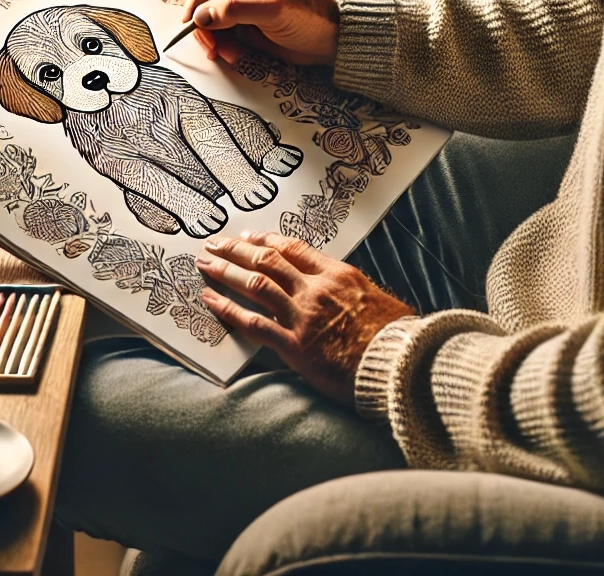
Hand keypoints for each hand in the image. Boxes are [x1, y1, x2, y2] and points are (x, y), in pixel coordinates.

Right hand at [179, 0, 339, 66]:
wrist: (326, 41)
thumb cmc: (310, 16)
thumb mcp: (274, 9)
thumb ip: (236, 9)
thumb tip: (200, 16)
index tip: (197, 13)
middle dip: (198, 14)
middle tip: (209, 38)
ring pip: (199, 10)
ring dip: (207, 34)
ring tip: (225, 51)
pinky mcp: (233, 16)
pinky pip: (209, 27)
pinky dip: (215, 42)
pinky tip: (231, 53)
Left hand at [197, 230, 413, 405]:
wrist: (398, 366)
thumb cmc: (395, 337)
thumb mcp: (377, 299)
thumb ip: (352, 289)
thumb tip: (345, 288)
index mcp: (337, 274)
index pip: (293, 248)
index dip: (266, 239)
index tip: (248, 235)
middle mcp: (315, 289)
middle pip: (267, 259)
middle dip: (236, 249)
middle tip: (214, 243)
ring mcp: (302, 316)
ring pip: (255, 284)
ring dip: (225, 271)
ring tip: (204, 264)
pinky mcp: (294, 345)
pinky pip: (253, 323)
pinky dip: (228, 310)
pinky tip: (210, 301)